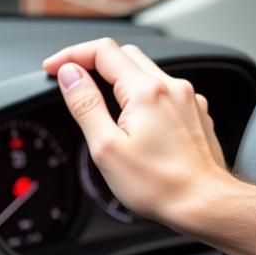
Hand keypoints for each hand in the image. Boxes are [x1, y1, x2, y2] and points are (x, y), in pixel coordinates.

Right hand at [42, 38, 229, 229]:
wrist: (202, 203)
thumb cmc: (158, 184)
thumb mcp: (106, 148)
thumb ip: (86, 105)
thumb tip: (70, 75)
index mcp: (145, 91)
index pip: (102, 51)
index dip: (71, 54)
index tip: (52, 67)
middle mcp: (170, 86)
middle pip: (125, 55)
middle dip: (94, 63)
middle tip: (73, 82)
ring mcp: (187, 98)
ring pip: (146, 73)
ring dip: (119, 79)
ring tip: (102, 104)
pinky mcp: (195, 113)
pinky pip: (164, 92)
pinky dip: (142, 96)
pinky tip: (135, 121)